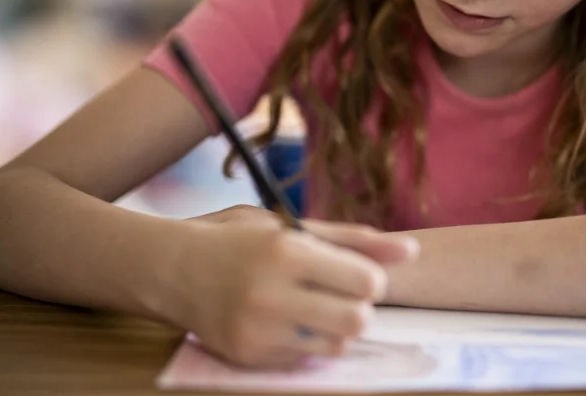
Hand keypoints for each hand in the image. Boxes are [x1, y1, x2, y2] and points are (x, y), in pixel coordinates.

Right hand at [169, 205, 418, 367]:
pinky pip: (305, 359)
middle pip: (358, 320)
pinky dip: (305, 342)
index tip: (356, 274)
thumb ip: (354, 240)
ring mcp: (258, 330)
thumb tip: (412, 250)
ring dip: (336, 329)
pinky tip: (284, 321)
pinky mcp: (248, 357)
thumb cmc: (240, 240)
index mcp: (287, 251)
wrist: (174, 270)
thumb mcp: (293, 226)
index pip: (365, 282)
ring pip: (336, 345)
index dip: (371, 280)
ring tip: (314, 308)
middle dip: (359, 308)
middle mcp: (271, 293)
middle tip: (340, 295)